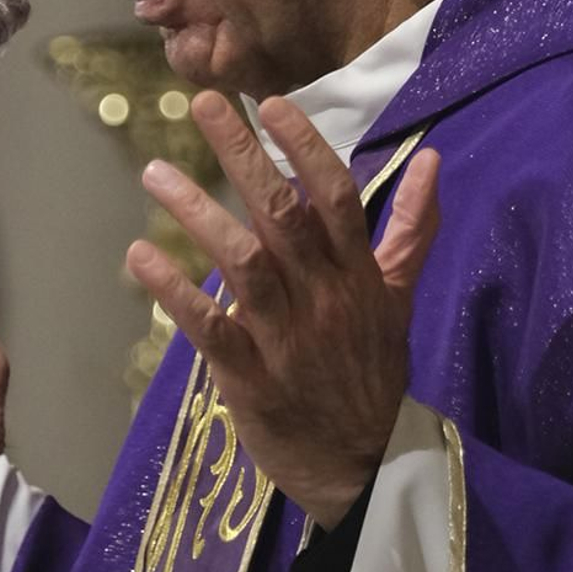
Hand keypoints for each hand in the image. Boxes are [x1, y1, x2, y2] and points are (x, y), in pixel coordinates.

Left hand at [128, 95, 439, 527]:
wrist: (361, 468)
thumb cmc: (372, 372)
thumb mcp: (400, 298)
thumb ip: (411, 228)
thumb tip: (431, 159)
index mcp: (359, 276)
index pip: (337, 198)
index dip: (305, 148)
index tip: (271, 103)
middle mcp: (324, 298)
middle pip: (282, 216)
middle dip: (243, 155)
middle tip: (202, 104)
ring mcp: (286, 338)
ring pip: (243, 263)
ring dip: (198, 214)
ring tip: (156, 172)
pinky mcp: (249, 378)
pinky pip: (210, 327)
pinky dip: (175, 292)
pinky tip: (141, 256)